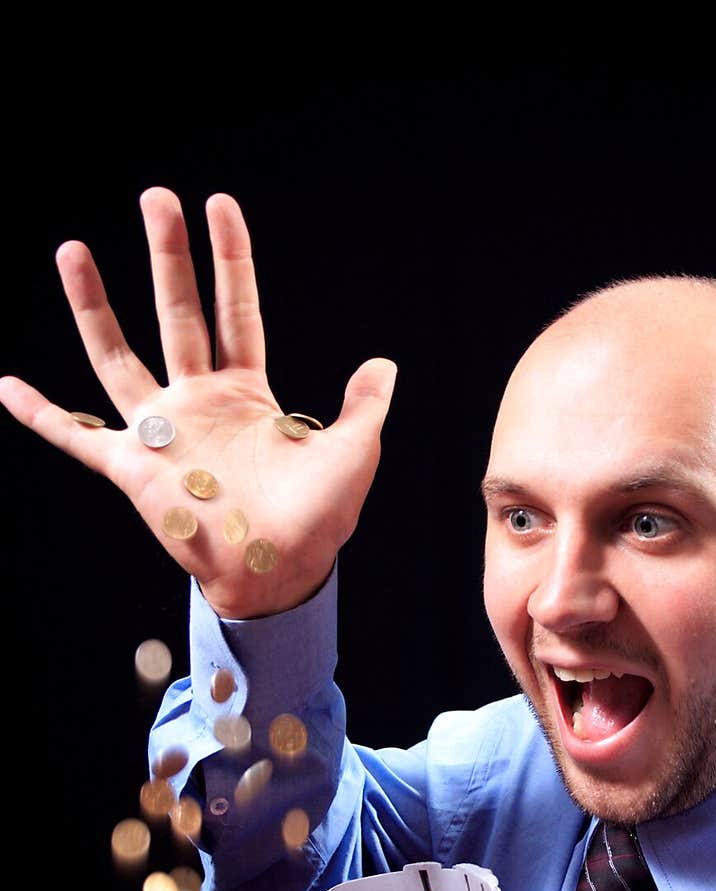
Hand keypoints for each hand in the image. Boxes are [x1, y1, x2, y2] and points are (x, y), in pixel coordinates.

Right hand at [0, 188, 396, 618]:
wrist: (279, 574)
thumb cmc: (318, 519)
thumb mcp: (354, 452)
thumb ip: (364, 406)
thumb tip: (383, 365)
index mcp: (247, 394)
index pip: (235, 311)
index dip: (230, 260)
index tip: (219, 204)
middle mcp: (198, 402)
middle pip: (176, 313)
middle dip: (167, 256)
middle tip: (155, 196)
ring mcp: (161, 432)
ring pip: (118, 355)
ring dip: (94, 306)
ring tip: (72, 249)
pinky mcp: (131, 468)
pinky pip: (76, 436)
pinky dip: (42, 415)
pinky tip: (6, 386)